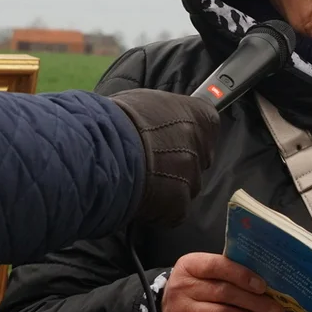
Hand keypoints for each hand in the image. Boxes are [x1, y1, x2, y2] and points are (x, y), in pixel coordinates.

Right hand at [109, 89, 219, 225]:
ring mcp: (193, 179)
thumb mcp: (147, 101)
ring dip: (168, 185)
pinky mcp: (179, 206)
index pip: (207, 126)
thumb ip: (165, 112)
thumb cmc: (119, 119)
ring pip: (186, 186)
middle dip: (178, 161)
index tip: (172, 135)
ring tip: (140, 180)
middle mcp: (202, 148)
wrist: (103, 151)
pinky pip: (172, 210)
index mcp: (200, 117)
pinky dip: (158, 209)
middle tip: (152, 160)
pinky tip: (137, 197)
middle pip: (197, 158)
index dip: (189, 132)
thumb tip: (160, 116)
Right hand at [162, 252, 283, 311]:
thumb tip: (264, 282)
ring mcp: (184, 311)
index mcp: (190, 265)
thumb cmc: (195, 287)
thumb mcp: (203, 272)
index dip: (242, 275)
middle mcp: (183, 287)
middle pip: (224, 292)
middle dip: (254, 301)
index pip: (217, 266)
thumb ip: (227, 272)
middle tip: (275, 308)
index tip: (263, 286)